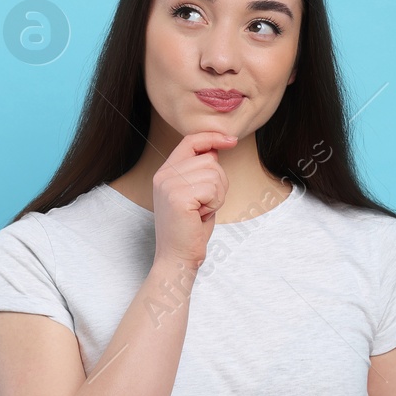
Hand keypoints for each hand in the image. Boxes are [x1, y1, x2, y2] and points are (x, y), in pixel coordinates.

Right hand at [152, 130, 235, 270]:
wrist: (177, 257)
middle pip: (209, 159)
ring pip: (214, 173)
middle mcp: (164, 175)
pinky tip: (201, 215)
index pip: (190, 141)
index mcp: (165, 172)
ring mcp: (169, 184)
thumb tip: (215, 150)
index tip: (232, 140)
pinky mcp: (178, 196)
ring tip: (202, 211)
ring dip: (217, 195)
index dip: (213, 137)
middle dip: (218, 182)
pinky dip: (215, 204)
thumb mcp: (195, 194)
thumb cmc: (190, 229)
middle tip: (205, 205)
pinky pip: (213, 188)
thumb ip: (200, 171)